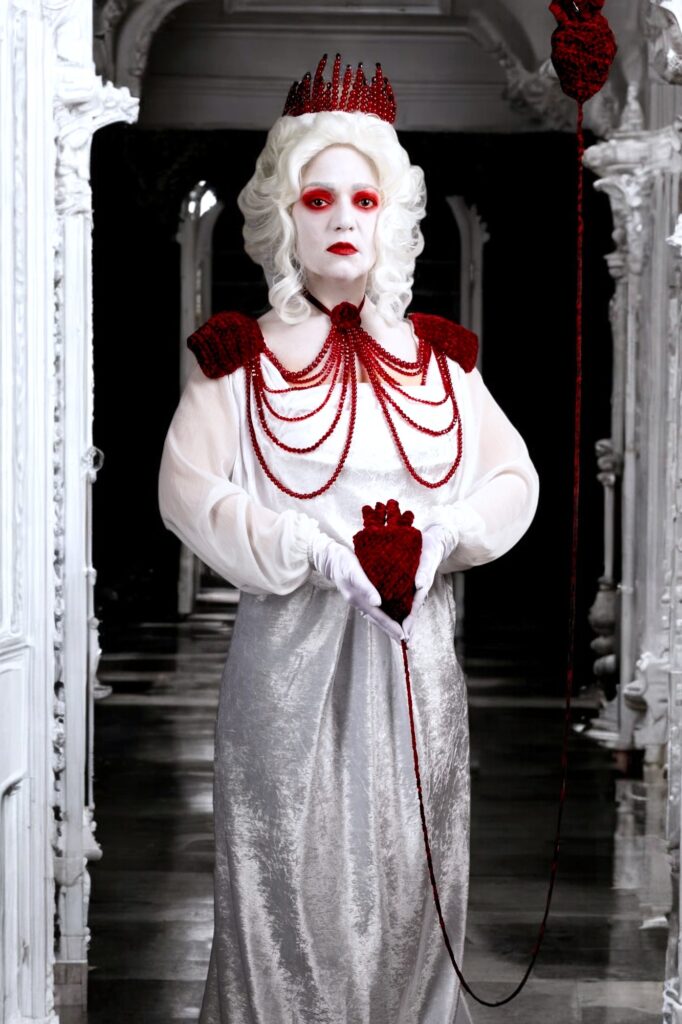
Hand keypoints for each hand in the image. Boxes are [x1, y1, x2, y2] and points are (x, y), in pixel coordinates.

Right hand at [309, 530, 404, 642]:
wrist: (331, 558)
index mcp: (358, 599)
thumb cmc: (343, 562)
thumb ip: (364, 586)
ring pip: (377, 617)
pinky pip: (375, 611)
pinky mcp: (361, 597)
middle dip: (392, 631)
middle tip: (406, 643)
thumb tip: (377, 602)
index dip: (391, 626)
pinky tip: (391, 618)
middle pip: (378, 621)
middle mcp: (360, 603)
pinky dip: (384, 617)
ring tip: (400, 635)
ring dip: (389, 627)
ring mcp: (360, 601)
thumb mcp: (353, 571)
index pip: (378, 616)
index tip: (402, 636)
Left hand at [402, 524, 456, 642]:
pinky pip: (401, 596)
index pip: (414, 608)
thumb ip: (424, 572)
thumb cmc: (432, 549)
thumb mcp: (429, 558)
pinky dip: (395, 605)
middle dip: (403, 624)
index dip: (409, 621)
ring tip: (392, 631)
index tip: (405, 635)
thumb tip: (419, 586)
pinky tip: (387, 609)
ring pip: (404, 605)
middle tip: (398, 640)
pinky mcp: (408, 581)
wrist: (434, 540)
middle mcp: (416, 588)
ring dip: (399, 617)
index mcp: (421, 586)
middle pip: (409, 610)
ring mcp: (412, 586)